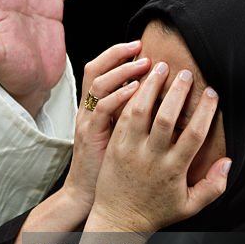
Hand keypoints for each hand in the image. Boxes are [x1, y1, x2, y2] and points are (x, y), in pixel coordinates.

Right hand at [60, 41, 149, 209]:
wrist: (89, 196)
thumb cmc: (109, 169)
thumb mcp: (118, 136)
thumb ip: (131, 116)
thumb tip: (157, 97)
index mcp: (94, 108)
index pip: (99, 70)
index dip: (117, 55)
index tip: (141, 47)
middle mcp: (87, 110)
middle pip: (94, 69)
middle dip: (118, 54)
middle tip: (142, 48)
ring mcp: (87, 121)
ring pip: (98, 83)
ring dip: (122, 70)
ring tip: (144, 65)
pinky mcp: (90, 136)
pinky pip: (102, 109)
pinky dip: (118, 95)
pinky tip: (137, 90)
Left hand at [86, 61, 230, 233]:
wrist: (118, 220)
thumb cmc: (156, 212)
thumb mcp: (190, 206)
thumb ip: (213, 185)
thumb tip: (228, 161)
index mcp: (173, 170)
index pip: (193, 135)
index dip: (205, 112)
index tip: (212, 93)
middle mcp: (151, 158)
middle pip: (165, 118)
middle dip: (177, 92)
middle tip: (185, 73)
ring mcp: (130, 151)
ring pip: (140, 112)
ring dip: (150, 87)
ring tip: (159, 67)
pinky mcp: (114, 147)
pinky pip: (122, 118)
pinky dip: (130, 98)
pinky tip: (137, 83)